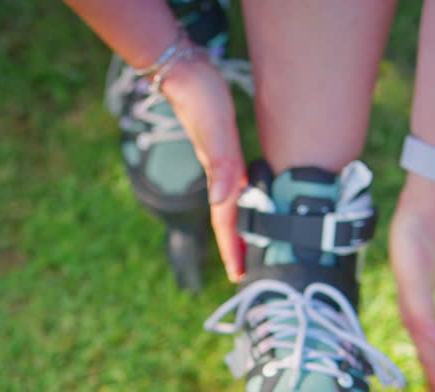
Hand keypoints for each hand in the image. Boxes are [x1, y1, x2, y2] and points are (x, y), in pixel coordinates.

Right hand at [158, 54, 246, 281]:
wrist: (185, 71)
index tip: (239, 276)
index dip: (233, 249)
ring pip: (233, 204)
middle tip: (245, 274)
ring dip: (240, 227)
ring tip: (249, 247)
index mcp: (222, 174)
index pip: (228, 221)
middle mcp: (222, 173)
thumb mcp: (215, 131)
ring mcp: (222, 162)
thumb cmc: (201, 98)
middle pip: (231, 219)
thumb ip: (219, 165)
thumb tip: (222, 199)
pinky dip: (243, 201)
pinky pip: (236, 186)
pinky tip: (248, 200)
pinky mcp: (223, 149)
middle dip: (237, 247)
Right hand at [389, 176, 434, 391]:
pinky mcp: (424, 293)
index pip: (429, 353)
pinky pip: (429, 325)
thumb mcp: (417, 278)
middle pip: (429, 351)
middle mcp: (416, 311)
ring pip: (429, 340)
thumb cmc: (414, 243)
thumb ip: (425, 314)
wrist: (418, 213)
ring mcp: (419, 302)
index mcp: (415, 314)